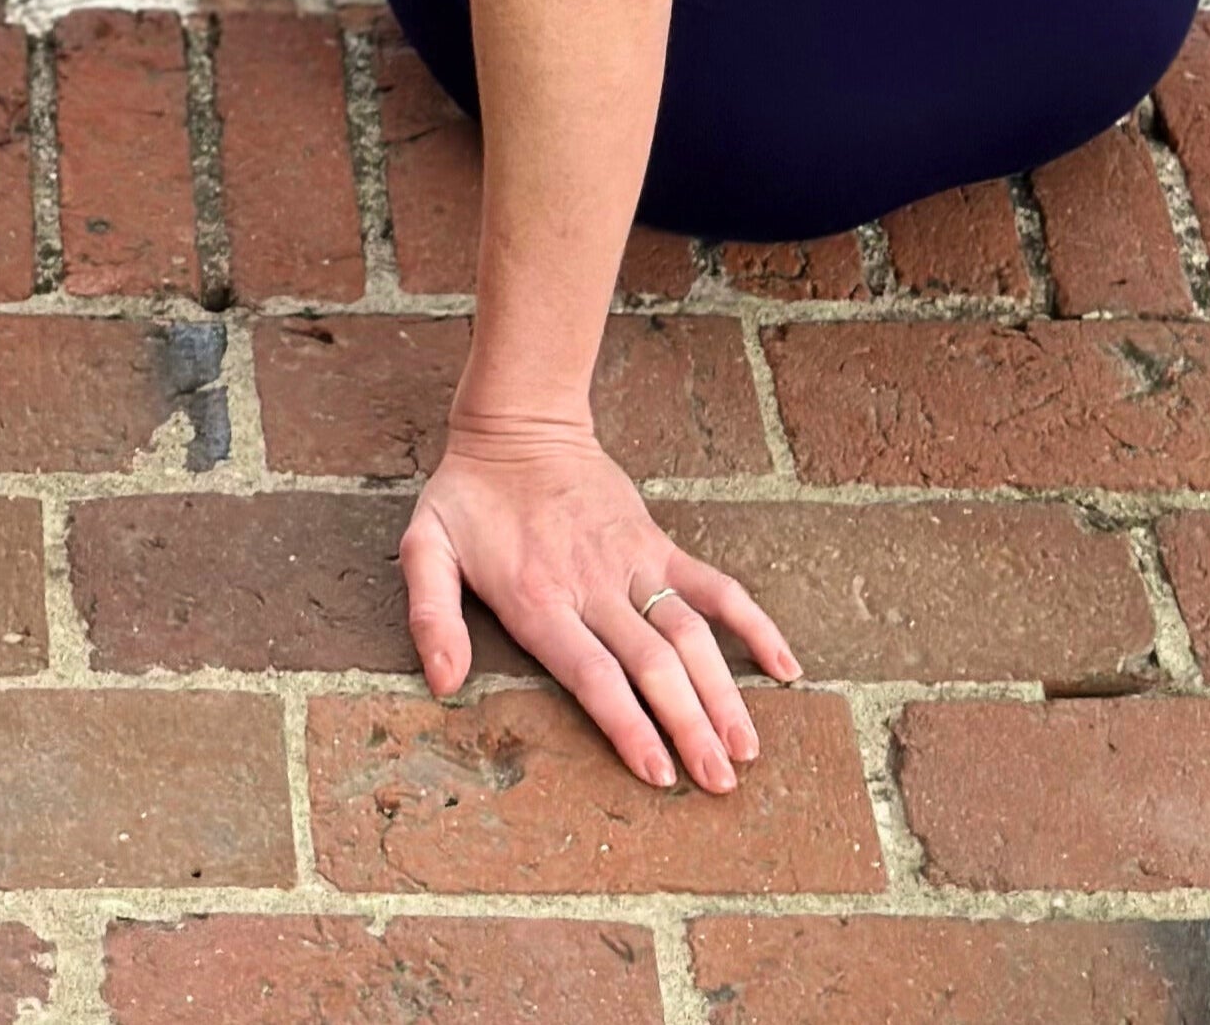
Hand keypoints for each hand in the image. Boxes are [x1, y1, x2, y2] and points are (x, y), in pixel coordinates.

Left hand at [402, 415, 798, 791]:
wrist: (518, 424)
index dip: (628, 726)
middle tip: (721, 785)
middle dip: (689, 728)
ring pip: (689, 634)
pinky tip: (784, 666)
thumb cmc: (468, 497)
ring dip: (723, 692)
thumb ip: (430, 614)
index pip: (593, 674)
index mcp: (538, 599)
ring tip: (747, 748)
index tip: (660, 774)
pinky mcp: (656, 543)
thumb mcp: (425, 547)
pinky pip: (713, 585)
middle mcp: (592, 585)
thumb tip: (442, 682)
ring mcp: (632, 562)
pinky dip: (753, 622)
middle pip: (652, 665)